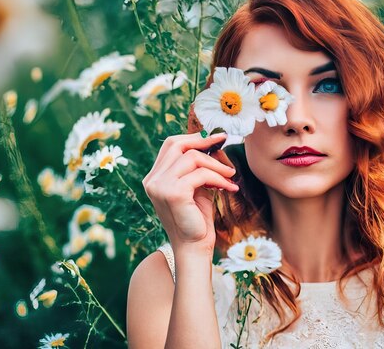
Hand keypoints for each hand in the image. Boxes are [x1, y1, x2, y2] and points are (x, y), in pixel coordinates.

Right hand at [142, 133, 237, 253]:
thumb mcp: (196, 186)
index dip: (194, 137)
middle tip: (225, 141)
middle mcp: (152, 180)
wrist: (194, 246)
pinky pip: (201, 174)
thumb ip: (197, 167)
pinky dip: (218, 178)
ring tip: (231, 175)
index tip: (216, 137)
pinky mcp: (173, 193)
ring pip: (193, 158)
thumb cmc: (196, 217)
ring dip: (217, 165)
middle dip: (204, 141)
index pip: (171, 145)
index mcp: (154, 177)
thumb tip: (213, 142)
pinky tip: (230, 188)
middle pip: (178, 145)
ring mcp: (160, 186)